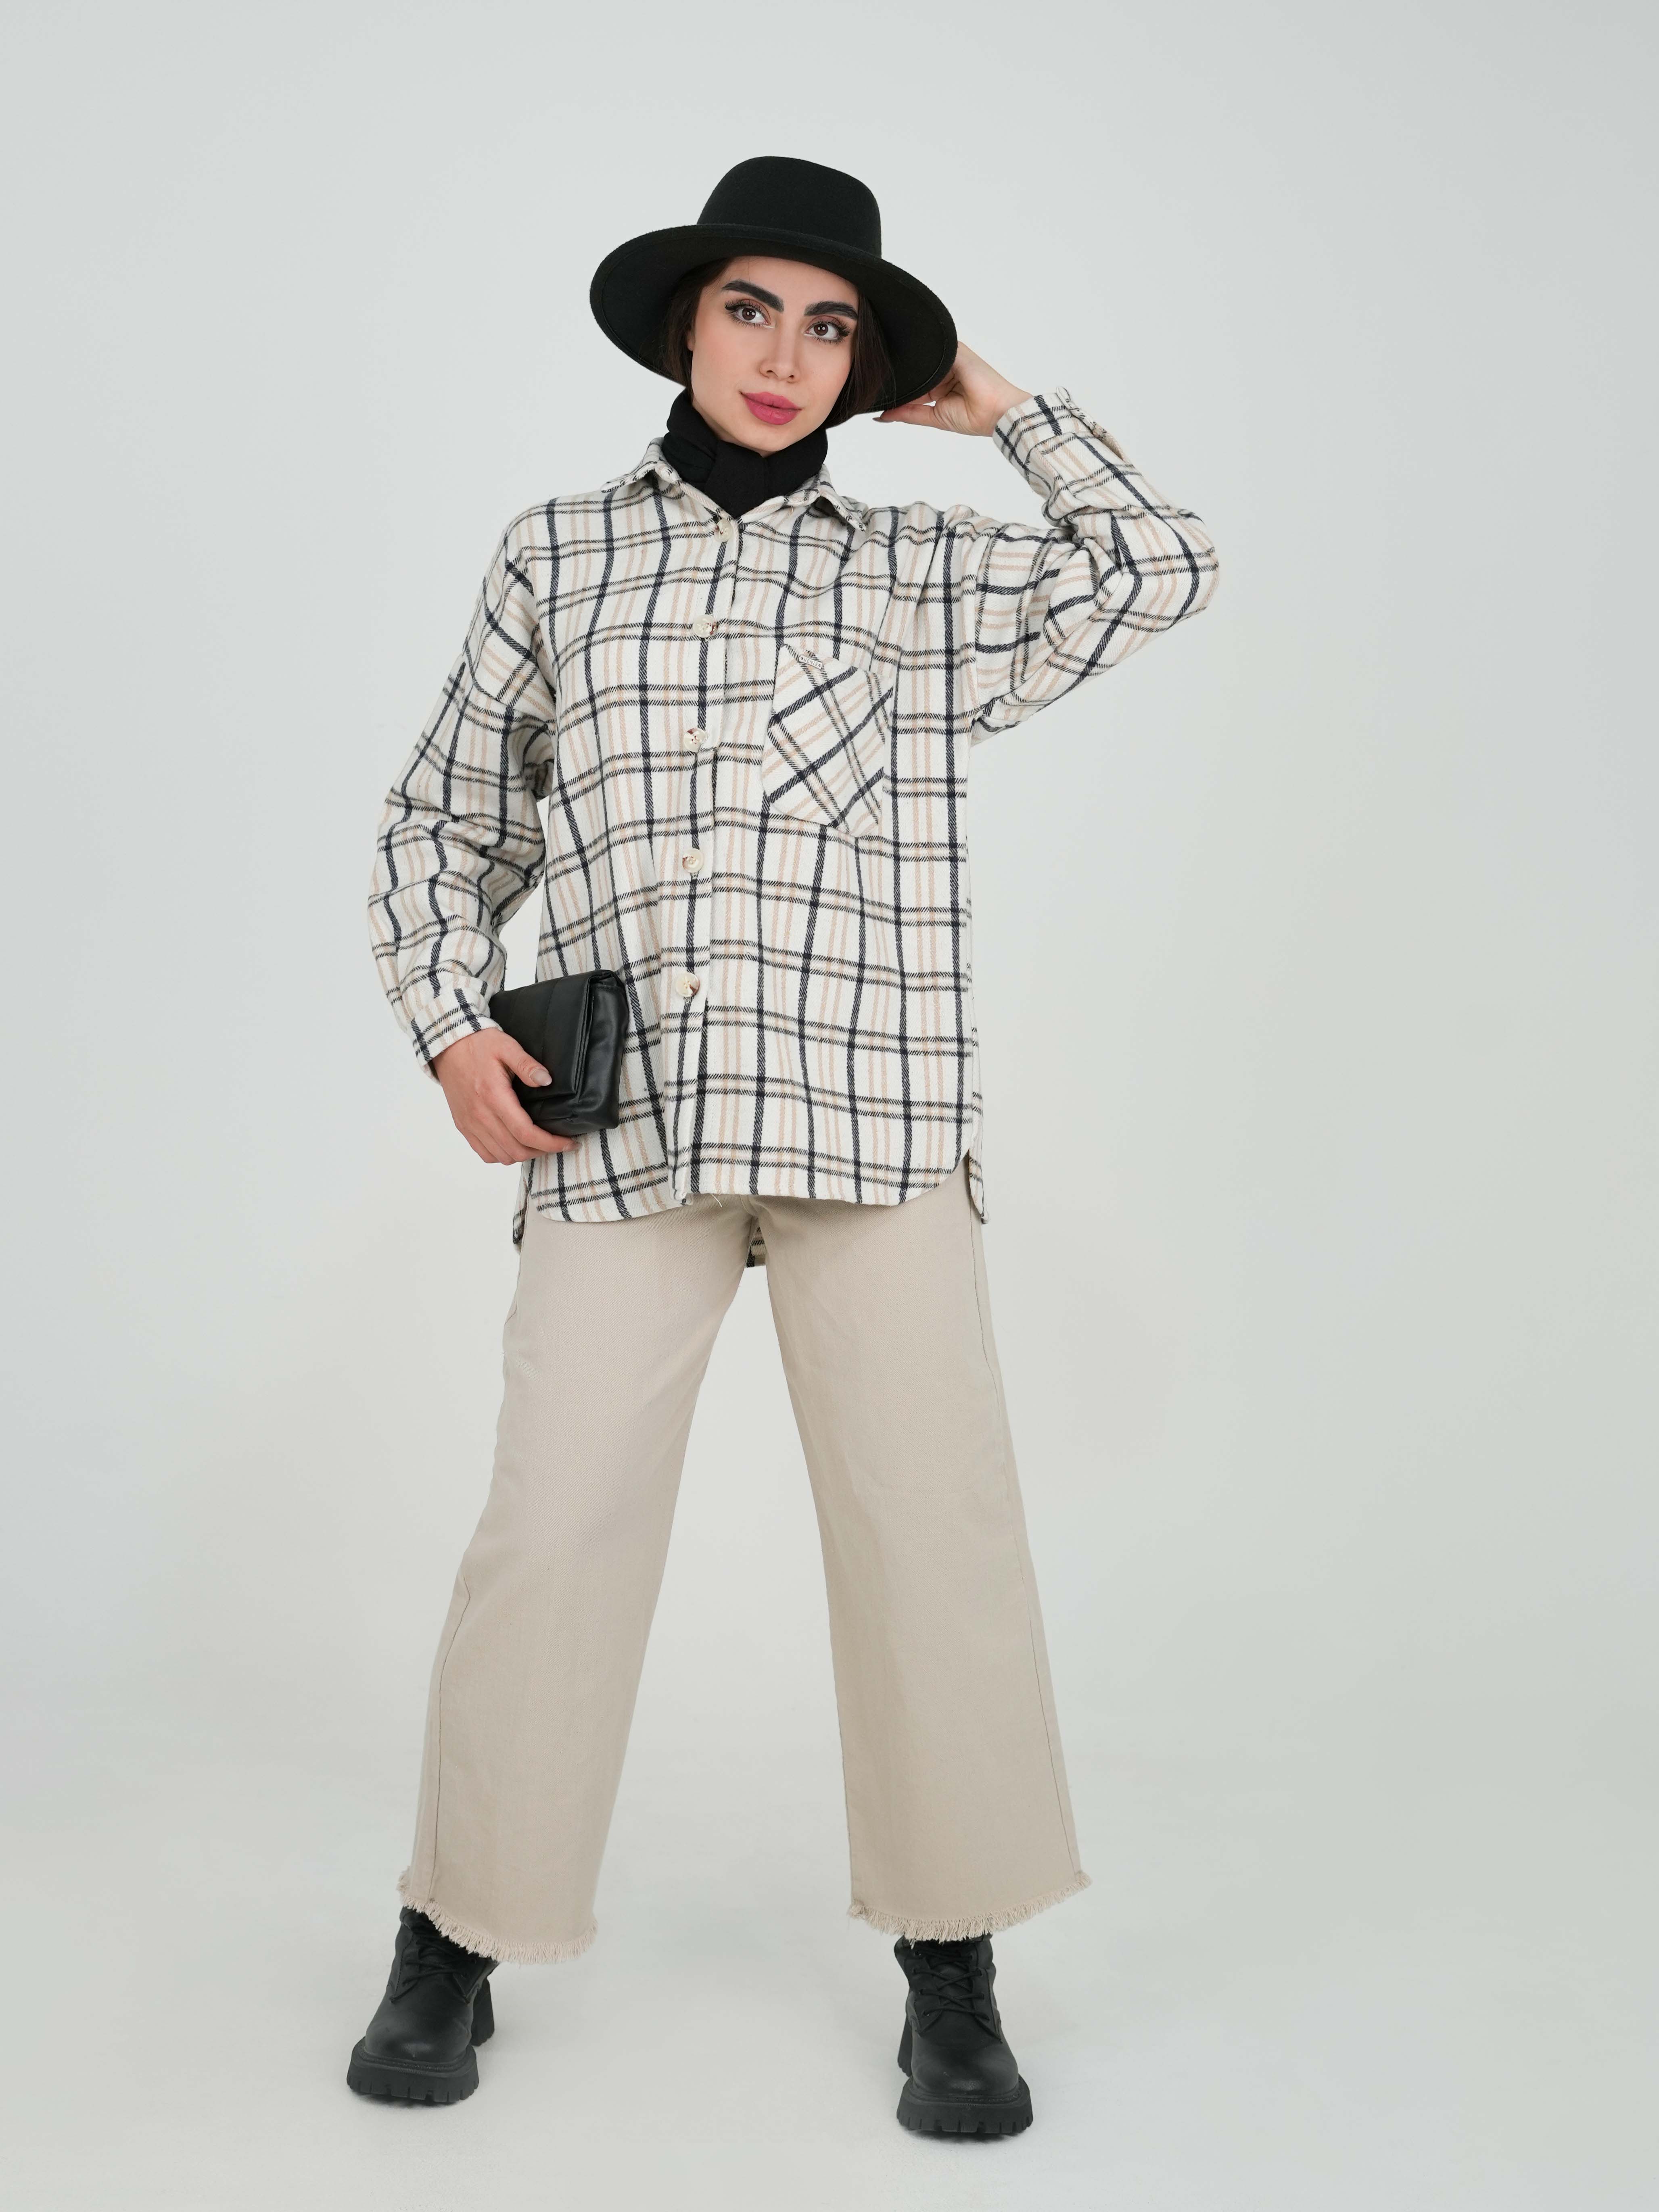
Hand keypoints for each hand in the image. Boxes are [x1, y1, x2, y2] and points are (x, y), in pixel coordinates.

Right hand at [432, 1028, 576, 1164]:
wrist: (448, 1047)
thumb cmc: (478, 1045)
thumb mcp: (507, 1046)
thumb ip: (527, 1064)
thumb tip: (547, 1080)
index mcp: (493, 1096)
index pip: (526, 1133)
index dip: (551, 1143)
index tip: (569, 1143)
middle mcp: (479, 1116)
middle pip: (517, 1150)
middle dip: (543, 1151)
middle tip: (559, 1142)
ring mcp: (469, 1124)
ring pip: (502, 1156)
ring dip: (524, 1154)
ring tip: (540, 1144)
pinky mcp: (463, 1126)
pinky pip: (485, 1154)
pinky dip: (503, 1155)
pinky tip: (516, 1144)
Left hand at [875, 343, 1031, 436]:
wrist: (996, 412)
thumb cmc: (973, 417)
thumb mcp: (934, 417)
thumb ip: (908, 414)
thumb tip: (881, 416)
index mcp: (941, 382)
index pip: (915, 381)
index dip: (900, 388)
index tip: (880, 393)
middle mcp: (946, 368)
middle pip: (918, 370)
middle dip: (902, 378)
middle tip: (878, 382)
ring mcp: (952, 358)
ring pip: (923, 362)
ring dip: (911, 370)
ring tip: (891, 376)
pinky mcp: (958, 352)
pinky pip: (934, 353)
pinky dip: (922, 361)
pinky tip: (909, 367)